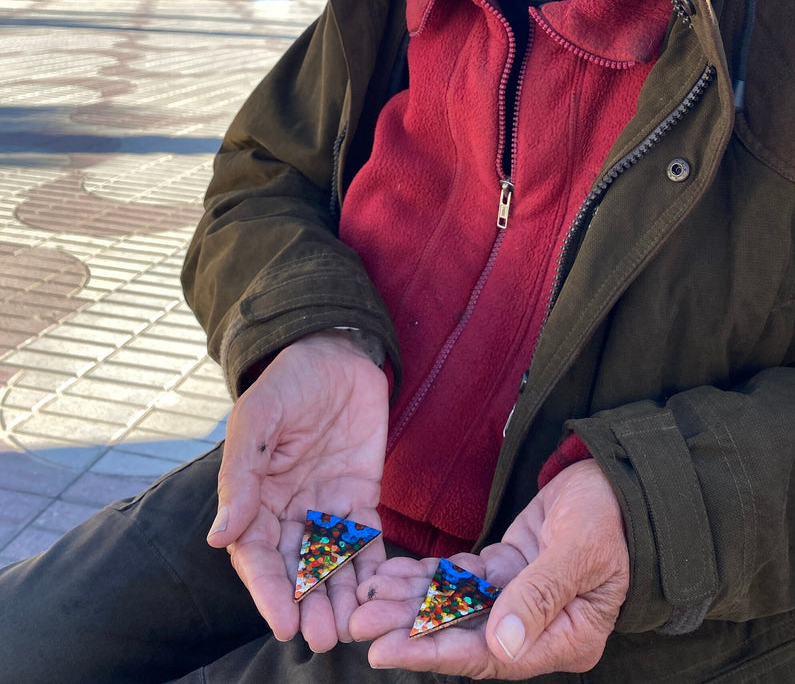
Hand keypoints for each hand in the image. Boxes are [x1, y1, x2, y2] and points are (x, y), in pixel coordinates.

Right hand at [206, 333, 388, 648]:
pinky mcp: (361, 498)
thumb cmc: (286, 382)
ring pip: (331, 564)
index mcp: (255, 498)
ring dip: (339, 597)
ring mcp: (326, 507)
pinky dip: (372, 567)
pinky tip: (381, 592)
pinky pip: (366, 540)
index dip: (269, 592)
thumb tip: (219, 536)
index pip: (258, 556)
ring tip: (352, 629)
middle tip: (323, 638)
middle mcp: (289, 511)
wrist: (334, 352)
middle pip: (296, 570)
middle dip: (307, 605)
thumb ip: (240, 477)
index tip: (284, 624)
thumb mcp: (257, 420)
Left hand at [350, 459, 628, 677]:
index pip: (489, 656)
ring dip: (411, 602)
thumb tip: (501, 645)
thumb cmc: (613, 514)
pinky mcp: (510, 569)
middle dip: (409, 628)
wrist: (624, 477)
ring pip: (456, 607)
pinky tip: (394, 572)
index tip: (386, 650)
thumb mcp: (579, 550)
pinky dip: (428, 576)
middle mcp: (539, 627)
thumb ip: (540, 594)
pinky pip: (461, 579)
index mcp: (566, 637)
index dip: (435, 652)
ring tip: (365, 596)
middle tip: (358, 621)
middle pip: (464, 636)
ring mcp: (522, 598)